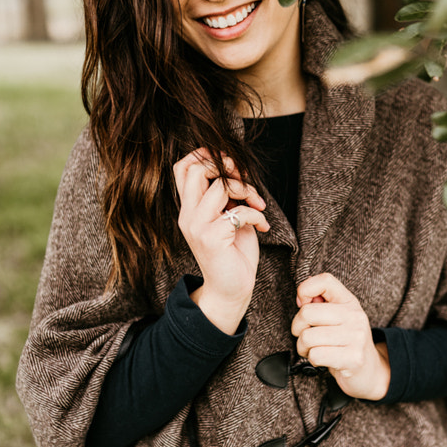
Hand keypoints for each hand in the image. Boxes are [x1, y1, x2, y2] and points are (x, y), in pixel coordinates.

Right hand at [173, 149, 269, 332]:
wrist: (231, 290)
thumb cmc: (233, 253)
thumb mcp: (228, 217)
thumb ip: (226, 196)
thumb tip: (237, 169)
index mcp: (189, 208)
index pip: (183, 167)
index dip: (206, 156)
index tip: (232, 167)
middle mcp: (187, 215)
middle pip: (196, 169)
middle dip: (227, 167)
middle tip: (246, 182)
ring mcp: (197, 226)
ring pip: (220, 186)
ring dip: (248, 190)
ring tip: (259, 205)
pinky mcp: (211, 238)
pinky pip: (239, 212)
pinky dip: (257, 215)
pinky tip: (263, 227)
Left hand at [291, 273, 390, 399]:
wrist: (370, 371)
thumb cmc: (346, 342)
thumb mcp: (338, 317)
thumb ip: (321, 303)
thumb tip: (301, 299)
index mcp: (349, 302)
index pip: (325, 281)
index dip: (305, 290)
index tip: (303, 305)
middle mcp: (355, 316)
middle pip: (307, 313)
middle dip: (297, 328)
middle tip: (304, 336)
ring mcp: (356, 337)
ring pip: (307, 337)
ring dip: (303, 347)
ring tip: (313, 349)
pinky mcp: (353, 358)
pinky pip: (315, 355)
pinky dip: (312, 360)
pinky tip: (322, 360)